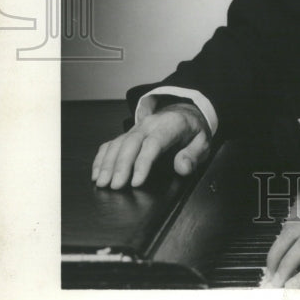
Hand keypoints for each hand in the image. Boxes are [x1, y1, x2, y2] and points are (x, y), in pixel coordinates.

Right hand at [91, 103, 210, 188]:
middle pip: (132, 142)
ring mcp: (137, 128)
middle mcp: (150, 124)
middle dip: (121, 165)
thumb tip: (182, 168)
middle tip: (115, 186)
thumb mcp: (203, 142)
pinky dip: (101, 157)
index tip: (136, 182)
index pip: (154, 142)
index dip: (143, 162)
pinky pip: (111, 143)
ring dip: (108, 163)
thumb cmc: (192, 132)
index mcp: (171, 125)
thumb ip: (194, 154)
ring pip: (118, 142)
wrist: (184, 113)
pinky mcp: (128, 133)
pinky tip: (96, 173)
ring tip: (102, 183)